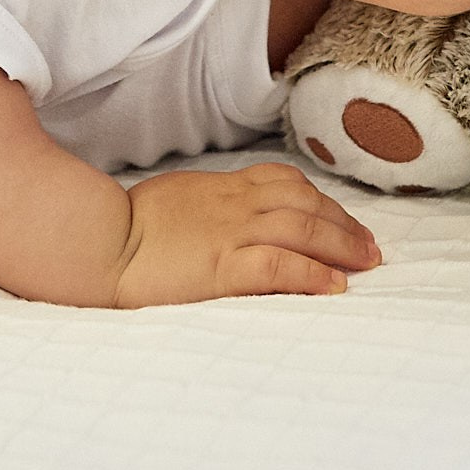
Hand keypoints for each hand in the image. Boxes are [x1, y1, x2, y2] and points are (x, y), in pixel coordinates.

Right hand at [110, 162, 380, 306]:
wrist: (98, 242)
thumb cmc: (127, 228)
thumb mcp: (175, 202)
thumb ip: (207, 207)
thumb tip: (224, 221)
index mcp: (221, 187)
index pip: (285, 182)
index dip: (321, 199)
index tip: (343, 219)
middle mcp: (234, 205)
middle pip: (305, 203)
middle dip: (344, 224)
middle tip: (371, 246)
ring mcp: (230, 234)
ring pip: (302, 229)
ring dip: (342, 246)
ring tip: (367, 263)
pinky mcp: (222, 267)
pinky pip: (279, 267)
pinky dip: (312, 275)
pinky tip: (334, 287)